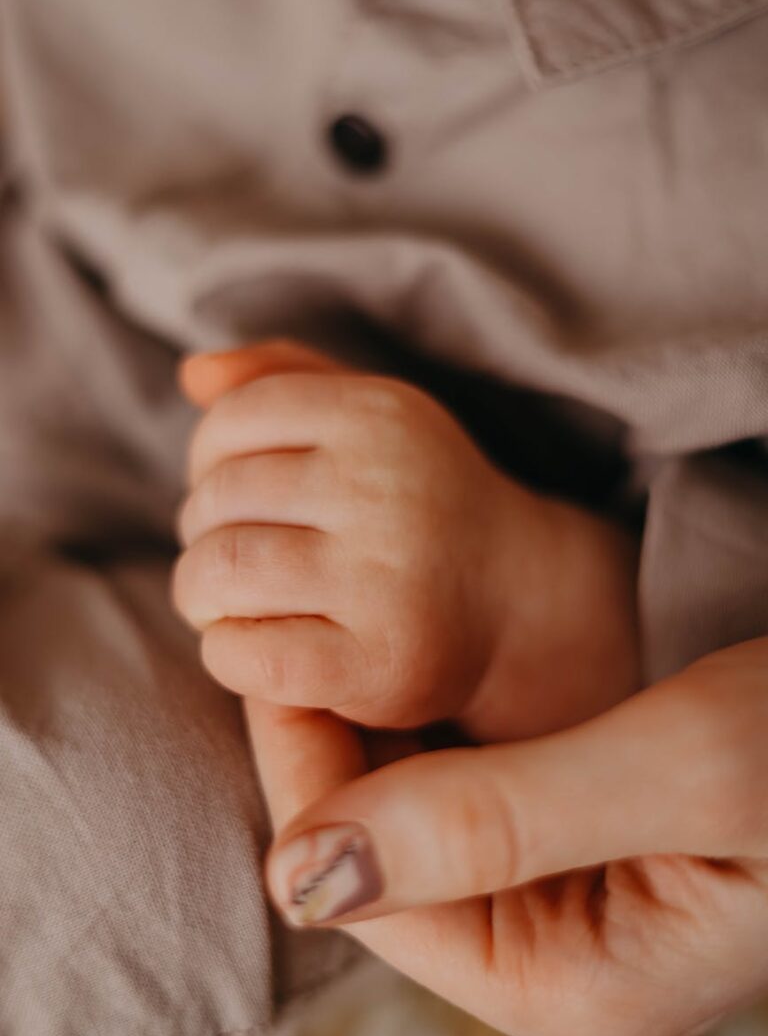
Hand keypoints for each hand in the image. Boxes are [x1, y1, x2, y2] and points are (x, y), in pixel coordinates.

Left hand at [174, 341, 639, 736]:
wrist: (517, 596)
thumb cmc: (417, 499)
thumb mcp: (368, 417)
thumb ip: (282, 376)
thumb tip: (194, 373)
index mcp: (378, 415)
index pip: (230, 422)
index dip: (206, 462)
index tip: (236, 497)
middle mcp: (385, 488)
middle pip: (216, 501)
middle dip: (202, 534)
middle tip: (230, 560)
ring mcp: (385, 579)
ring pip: (217, 574)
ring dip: (201, 596)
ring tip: (230, 603)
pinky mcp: (379, 661)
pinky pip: (242, 653)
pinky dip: (225, 654)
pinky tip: (257, 647)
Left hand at [258, 637, 767, 1035]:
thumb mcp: (675, 766)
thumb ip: (493, 818)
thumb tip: (305, 875)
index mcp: (571, 985)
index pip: (372, 887)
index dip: (307, 771)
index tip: (267, 659)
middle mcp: (558, 967)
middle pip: (385, 857)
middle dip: (335, 748)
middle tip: (286, 629)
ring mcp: (570, 910)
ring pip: (420, 821)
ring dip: (378, 731)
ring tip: (332, 634)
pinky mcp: (585, 853)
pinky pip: (470, 795)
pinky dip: (433, 728)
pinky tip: (411, 661)